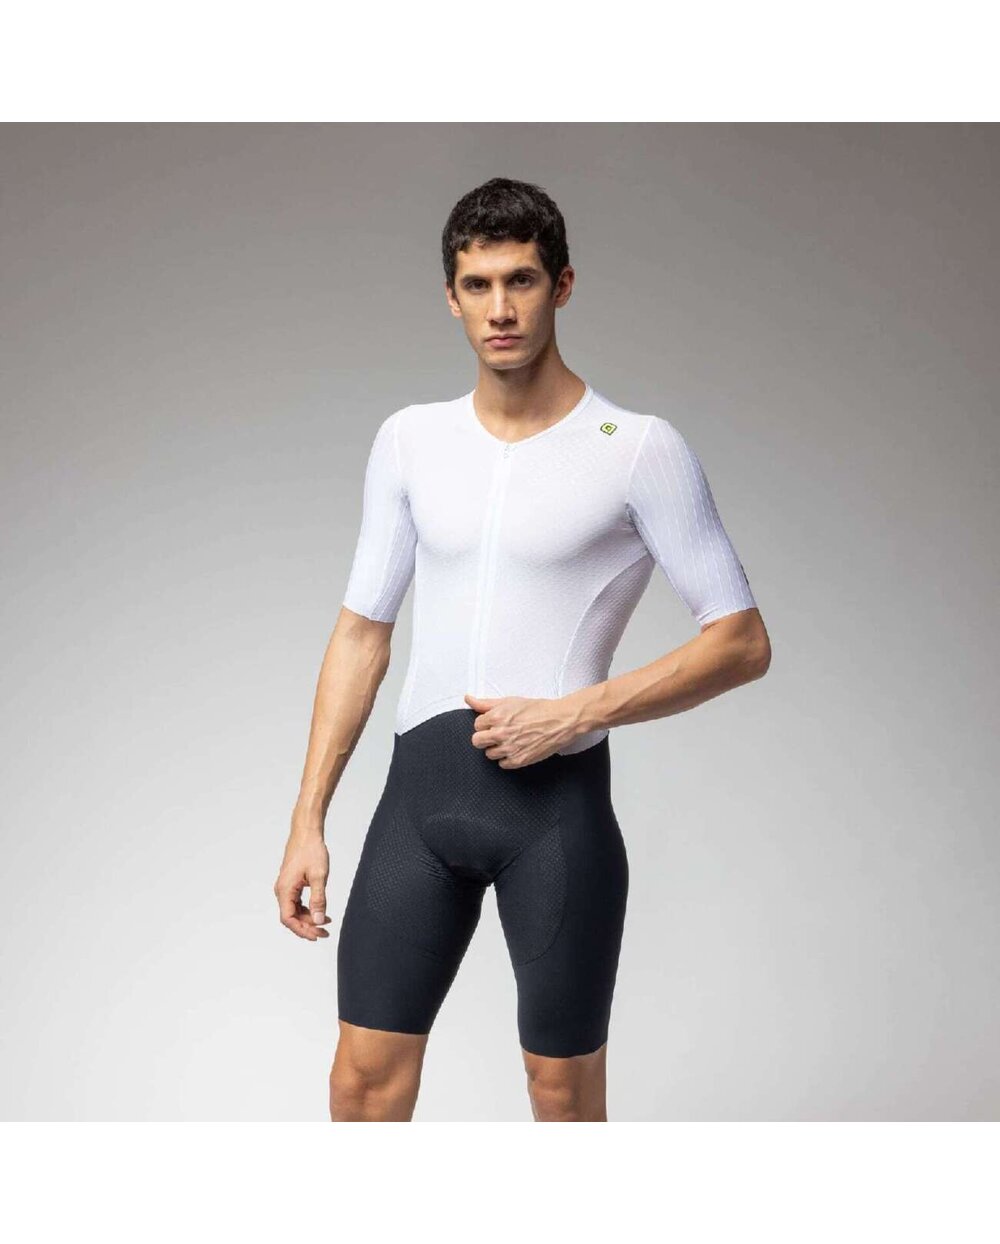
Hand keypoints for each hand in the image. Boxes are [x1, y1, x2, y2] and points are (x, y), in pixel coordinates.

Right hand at [274, 824, 331, 940]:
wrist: (306, 832)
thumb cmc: (311, 850)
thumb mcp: (319, 876)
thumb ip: (318, 899)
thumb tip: (319, 920)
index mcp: (284, 890)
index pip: (288, 919)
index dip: (301, 930)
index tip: (316, 935)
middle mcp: (281, 890)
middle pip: (291, 917)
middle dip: (307, 926)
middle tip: (325, 932)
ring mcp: (285, 887)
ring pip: (294, 910)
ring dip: (309, 918)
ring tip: (326, 923)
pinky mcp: (291, 883)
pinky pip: (296, 902)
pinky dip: (308, 909)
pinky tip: (320, 911)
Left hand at [464, 692, 578, 767]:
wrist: (560, 721)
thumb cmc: (537, 709)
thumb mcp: (510, 701)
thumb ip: (485, 703)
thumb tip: (468, 699)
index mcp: (497, 717)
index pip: (477, 725)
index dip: (486, 724)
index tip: (496, 723)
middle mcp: (500, 733)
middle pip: (477, 741)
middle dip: (485, 737)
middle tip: (498, 733)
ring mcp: (509, 749)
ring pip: (489, 754)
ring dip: (497, 748)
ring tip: (511, 740)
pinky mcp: (518, 761)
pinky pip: (502, 764)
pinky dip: (508, 758)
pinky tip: (517, 748)